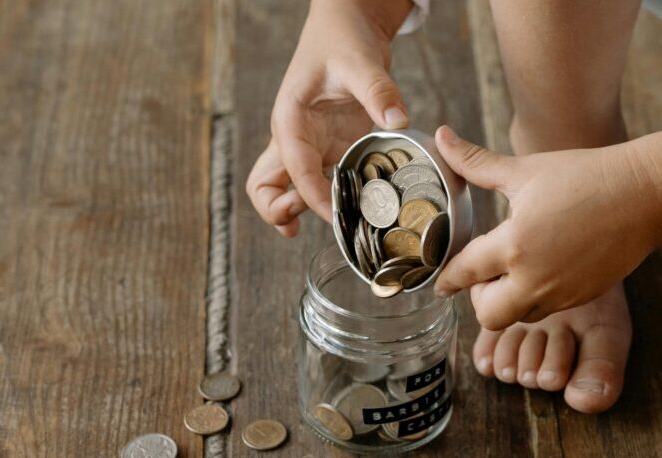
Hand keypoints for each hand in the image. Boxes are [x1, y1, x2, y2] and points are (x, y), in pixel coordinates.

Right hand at [246, 0, 412, 236]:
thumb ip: (377, 90)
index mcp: (290, 119)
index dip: (311, 198)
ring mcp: (311, 146)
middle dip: (278, 212)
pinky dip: (331, 202)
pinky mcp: (331, 148)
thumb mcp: (361, 60)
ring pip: (288, 191)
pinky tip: (356, 214)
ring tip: (334, 229)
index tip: (338, 215)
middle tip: (305, 226)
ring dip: (300, 212)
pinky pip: (323, 183)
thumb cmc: (343, 37)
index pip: (293, 169)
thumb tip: (396, 120)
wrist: (348, 24)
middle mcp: (294, 138)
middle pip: (265, 187)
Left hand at [432, 126, 661, 329]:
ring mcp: (561, 292)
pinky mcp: (582, 296)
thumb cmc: (585, 176)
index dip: (447, 278)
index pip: (465, 273)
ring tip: (517, 267)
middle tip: (485, 274)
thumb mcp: (525, 169)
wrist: (644, 194)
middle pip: (488, 315)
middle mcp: (535, 278)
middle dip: (479, 299)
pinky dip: (536, 297)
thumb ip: (476, 163)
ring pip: (519, 317)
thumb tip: (440, 136)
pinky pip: (548, 310)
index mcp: (514, 244)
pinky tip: (543, 268)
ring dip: (509, 300)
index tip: (441, 282)